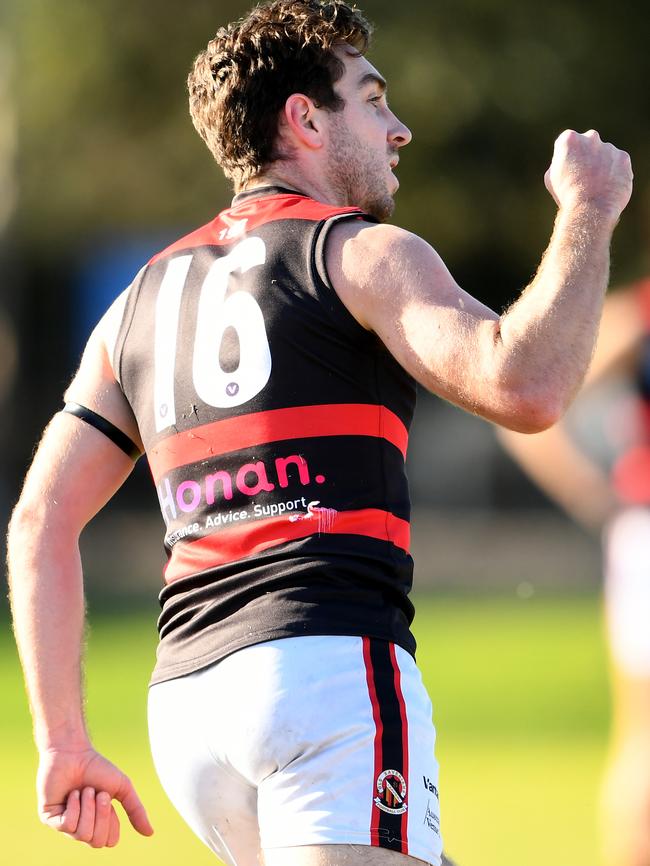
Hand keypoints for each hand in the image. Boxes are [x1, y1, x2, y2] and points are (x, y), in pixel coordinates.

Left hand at [37, 746, 153, 847]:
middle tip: (97, 792)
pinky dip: (75, 806)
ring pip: (82, 834)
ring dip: (88, 807)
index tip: (107, 797)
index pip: (109, 841)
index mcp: (98, 823)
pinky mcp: (51, 819)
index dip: (112, 821)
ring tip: (84, 790)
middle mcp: (82, 827)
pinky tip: (72, 793)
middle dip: (101, 813)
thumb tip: (151, 833)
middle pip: (97, 841)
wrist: (74, 753)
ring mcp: (65, 825)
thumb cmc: (97, 768)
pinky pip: (67, 826)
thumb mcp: (122, 788)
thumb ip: (135, 810)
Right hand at [544, 129, 632, 220]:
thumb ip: (560, 161)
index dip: (567, 158)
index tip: (568, 171)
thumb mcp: (551, 177)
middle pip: (588, 145)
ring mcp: (609, 147)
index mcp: (569, 139)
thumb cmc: (566, 195)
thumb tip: (568, 160)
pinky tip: (607, 188)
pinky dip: (614, 174)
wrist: (590, 209)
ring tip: (595, 187)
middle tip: (583, 178)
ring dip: (601, 166)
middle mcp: (591, 137)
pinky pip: (618, 164)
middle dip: (586, 157)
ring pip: (605, 155)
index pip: (568, 143)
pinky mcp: (623, 158)